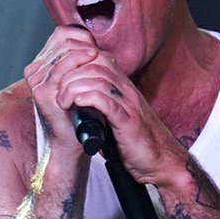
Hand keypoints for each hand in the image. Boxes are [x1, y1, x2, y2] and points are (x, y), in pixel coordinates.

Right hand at [24, 24, 101, 160]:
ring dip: (85, 52)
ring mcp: (37, 81)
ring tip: (99, 58)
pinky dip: (79, 62)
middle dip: (85, 43)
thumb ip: (82, 62)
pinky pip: (63, 67)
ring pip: (65, 50)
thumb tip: (97, 47)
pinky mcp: (42, 91)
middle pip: (64, 40)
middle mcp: (35, 70)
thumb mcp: (79, 81)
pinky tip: (92, 64)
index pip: (61, 35)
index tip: (96, 47)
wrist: (72, 139)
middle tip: (99, 54)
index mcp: (42, 65)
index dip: (81, 36)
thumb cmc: (79, 111)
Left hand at [50, 49, 186, 187]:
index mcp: (123, 87)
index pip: (97, 57)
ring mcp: (129, 104)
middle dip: (70, 73)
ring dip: (73, 87)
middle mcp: (126, 90)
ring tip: (62, 101)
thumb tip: (74, 101)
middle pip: (94, 63)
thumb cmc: (137, 142)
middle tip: (57, 91)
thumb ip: (100, 104)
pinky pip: (106, 101)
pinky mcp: (129, 122)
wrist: (162, 161)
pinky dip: (87, 99)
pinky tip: (76, 104)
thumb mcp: (116, 115)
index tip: (59, 79)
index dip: (75, 62)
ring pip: (97, 79)